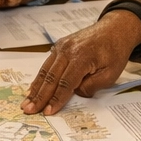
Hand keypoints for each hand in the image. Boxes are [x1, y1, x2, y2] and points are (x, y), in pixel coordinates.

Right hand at [21, 10, 140, 114]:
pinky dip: (40, 78)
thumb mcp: (111, 74)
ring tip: (26, 102)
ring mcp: (61, 47)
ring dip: (35, 88)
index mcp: (81, 57)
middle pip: (50, 78)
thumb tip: (74, 94)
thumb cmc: (115, 51)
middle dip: (39, 96)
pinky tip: (33, 88)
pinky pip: (47, 64)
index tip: (48, 112)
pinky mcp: (59, 46)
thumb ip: (91, 86)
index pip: (65, 83)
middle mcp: (67, 50)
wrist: (114, 28)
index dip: (56, 99)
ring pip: (45, 71)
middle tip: (28, 110)